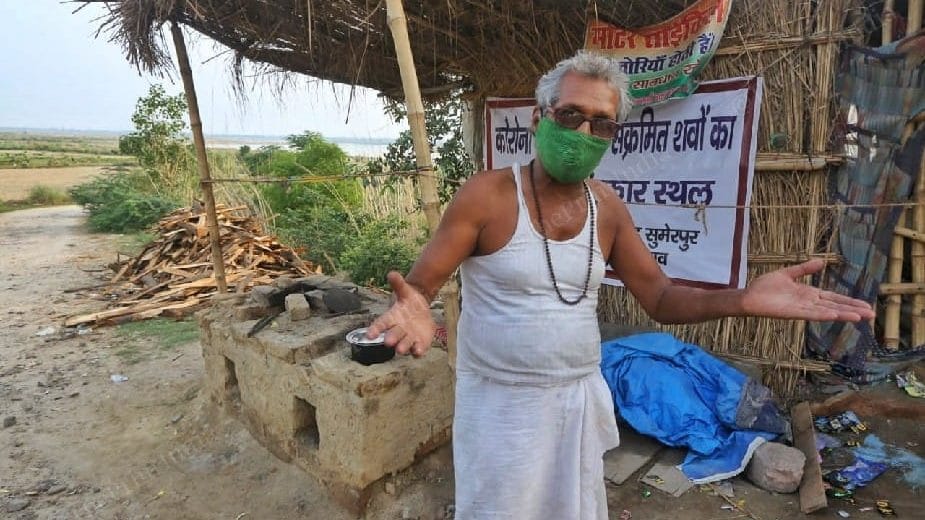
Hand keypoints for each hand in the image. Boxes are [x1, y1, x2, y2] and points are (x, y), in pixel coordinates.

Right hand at [366, 271, 435, 356]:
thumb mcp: (404, 291)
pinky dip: (417, 351)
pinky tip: (418, 351)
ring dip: (403, 347)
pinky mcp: (419, 343)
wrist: (421, 310)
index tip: (369, 335)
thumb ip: (398, 284)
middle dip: (391, 339)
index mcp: (391, 318)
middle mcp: (398, 330)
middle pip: (392, 336)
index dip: (375, 329)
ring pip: (404, 345)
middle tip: (389, 342)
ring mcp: (408, 338)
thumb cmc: (408, 301)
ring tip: (401, 349)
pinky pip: (417, 350)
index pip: (380, 324)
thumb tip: (392, 273)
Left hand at [741, 259, 874, 321]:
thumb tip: (822, 261)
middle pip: (835, 307)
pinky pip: (810, 314)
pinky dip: (823, 314)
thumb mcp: (788, 274)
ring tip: (861, 317)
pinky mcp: (792, 313)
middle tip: (871, 315)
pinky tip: (835, 315)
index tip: (866, 305)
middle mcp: (808, 303)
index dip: (849, 302)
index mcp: (809, 294)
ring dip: (843, 314)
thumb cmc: (765, 287)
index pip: (833, 298)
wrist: (749, 295)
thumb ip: (805, 269)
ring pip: (827, 312)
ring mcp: (801, 309)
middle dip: (852, 310)